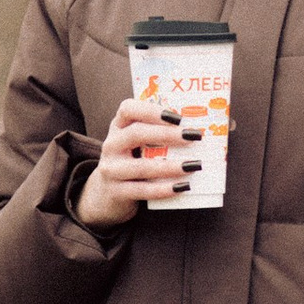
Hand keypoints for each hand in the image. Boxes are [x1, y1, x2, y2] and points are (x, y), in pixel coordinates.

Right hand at [78, 99, 205, 226]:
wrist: (106, 195)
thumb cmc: (132, 162)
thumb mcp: (137, 144)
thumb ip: (158, 134)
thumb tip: (197, 130)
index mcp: (118, 127)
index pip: (128, 109)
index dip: (152, 110)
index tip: (178, 117)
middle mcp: (111, 145)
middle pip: (136, 134)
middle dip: (167, 134)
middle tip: (193, 136)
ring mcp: (111, 169)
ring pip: (141, 166)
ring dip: (170, 166)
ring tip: (194, 165)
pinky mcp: (115, 192)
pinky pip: (142, 190)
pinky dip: (164, 189)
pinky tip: (183, 187)